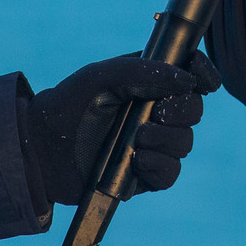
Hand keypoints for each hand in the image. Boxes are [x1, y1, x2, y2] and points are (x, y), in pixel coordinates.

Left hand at [21, 52, 220, 207]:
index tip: (203, 78)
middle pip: (194, 111)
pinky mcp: (144, 175)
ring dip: (165, 140)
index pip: (191, 75)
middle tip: (155, 113)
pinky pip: (171, 174)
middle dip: (181, 111)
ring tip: (137, 139)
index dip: (205, 73)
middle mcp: (155, 113)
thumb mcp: (101, 75)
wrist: (41, 147)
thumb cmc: (68, 103)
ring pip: (185, 143)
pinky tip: (137, 160)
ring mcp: (151, 145)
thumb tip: (186, 81)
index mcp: (149, 82)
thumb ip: (143, 70)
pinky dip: (160, 166)